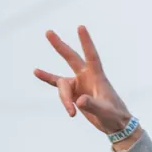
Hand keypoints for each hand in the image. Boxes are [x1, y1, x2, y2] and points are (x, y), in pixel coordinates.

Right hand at [33, 26, 135, 141]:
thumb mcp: (105, 111)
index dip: (86, 42)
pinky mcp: (74, 93)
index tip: (81, 27)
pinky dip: (48, 81)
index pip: (91, 56)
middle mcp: (87, 77)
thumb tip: (79, 101)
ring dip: (64, 98)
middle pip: (71, 58)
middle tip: (48, 32)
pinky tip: (36, 72)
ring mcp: (79, 84)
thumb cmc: (115, 116)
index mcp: (98, 77)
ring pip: (62, 85)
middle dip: (60, 46)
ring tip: (71, 112)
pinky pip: (60, 90)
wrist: (115, 125)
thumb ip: (93, 105)